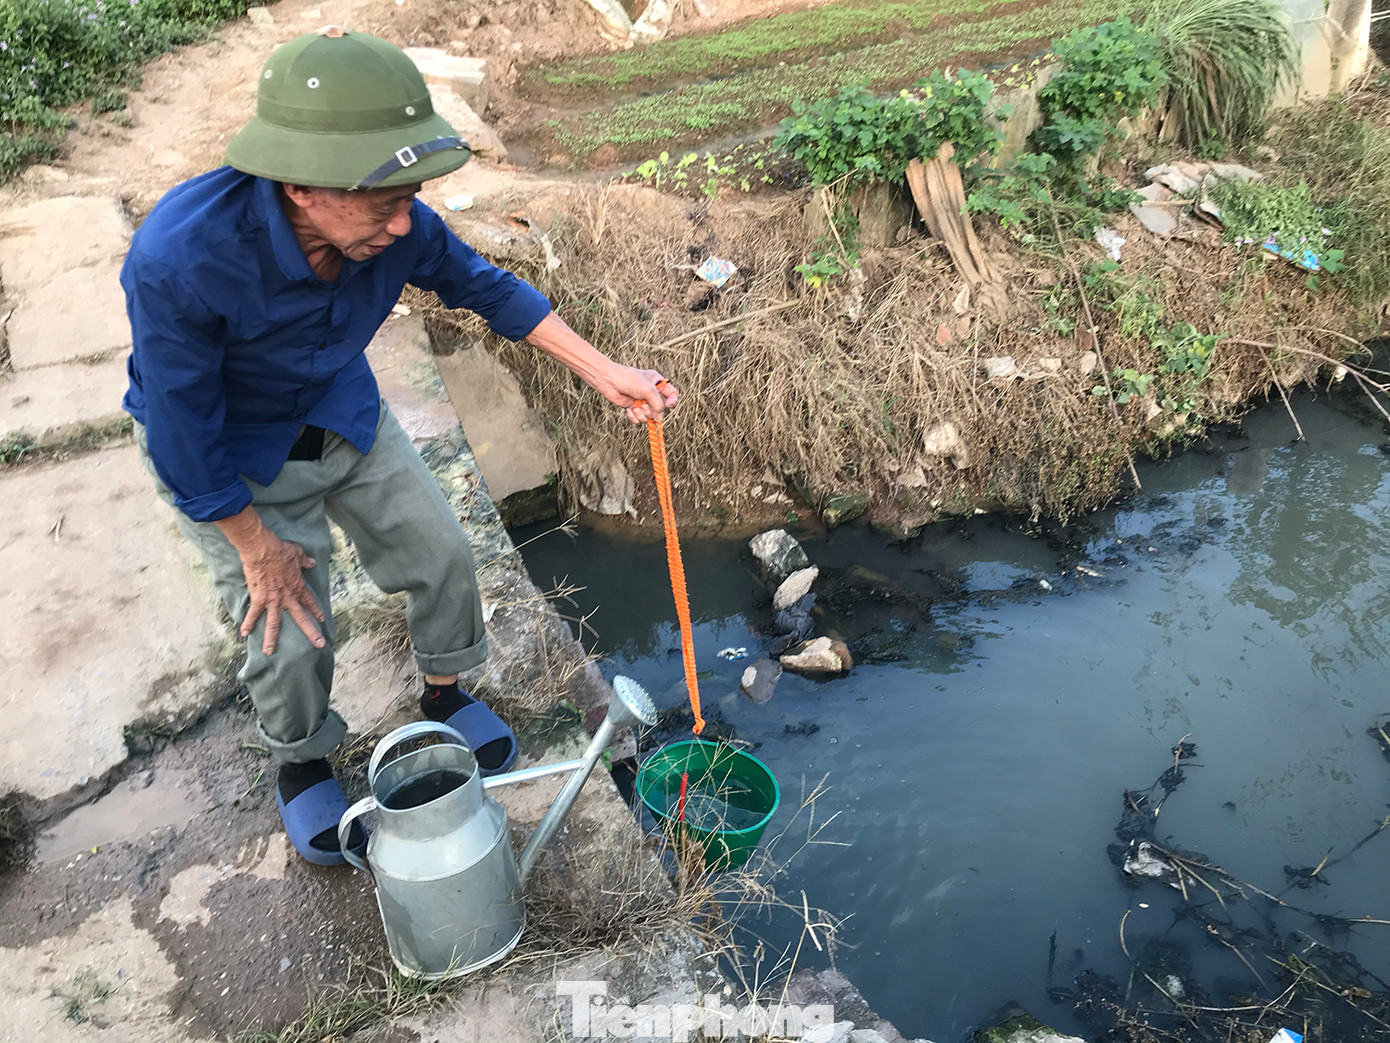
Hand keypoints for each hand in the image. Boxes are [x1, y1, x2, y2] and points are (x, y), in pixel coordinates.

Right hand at [238, 531, 325, 654]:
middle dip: (311, 632)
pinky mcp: (258, 599)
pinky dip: (247, 623)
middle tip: (319, 645)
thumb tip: (312, 562)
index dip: (316, 611)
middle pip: (301, 619)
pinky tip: (244, 634)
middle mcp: (288, 598)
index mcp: (298, 587)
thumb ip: (305, 561)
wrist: (263, 551)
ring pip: (274, 624)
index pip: (310, 602)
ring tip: (269, 652)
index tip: (322, 620)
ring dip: (271, 639)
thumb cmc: (280, 551)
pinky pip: (253, 614)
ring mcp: (273, 601)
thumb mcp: (297, 554)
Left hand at [600, 365, 679, 423]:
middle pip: (659, 409)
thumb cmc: (629, 380)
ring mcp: (641, 401)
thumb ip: (658, 405)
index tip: (667, 405)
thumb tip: (659, 419)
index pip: (671, 394)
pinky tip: (628, 410)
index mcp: (657, 383)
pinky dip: (634, 417)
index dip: (671, 401)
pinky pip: (638, 419)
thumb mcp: (649, 390)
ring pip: (648, 416)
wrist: (610, 381)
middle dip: (651, 409)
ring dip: (641, 414)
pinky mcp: (632, 407)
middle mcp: (650, 393)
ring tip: (634, 406)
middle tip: (644, 404)